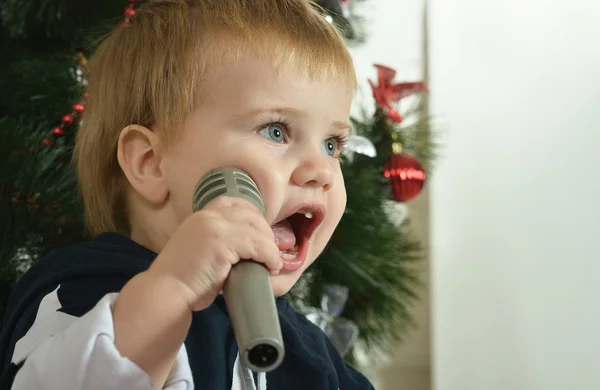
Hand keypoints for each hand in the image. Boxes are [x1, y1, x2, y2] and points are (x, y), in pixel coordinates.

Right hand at [147, 196, 281, 311]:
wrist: (166, 292)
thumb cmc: (183, 280)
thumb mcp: (199, 250)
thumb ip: (217, 243)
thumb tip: (243, 250)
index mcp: (201, 217)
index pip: (234, 204)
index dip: (253, 216)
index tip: (261, 234)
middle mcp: (208, 217)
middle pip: (250, 215)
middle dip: (265, 232)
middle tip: (270, 252)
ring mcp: (215, 228)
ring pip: (257, 231)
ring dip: (270, 248)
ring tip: (272, 263)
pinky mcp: (222, 244)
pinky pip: (258, 246)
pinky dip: (270, 257)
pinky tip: (271, 267)